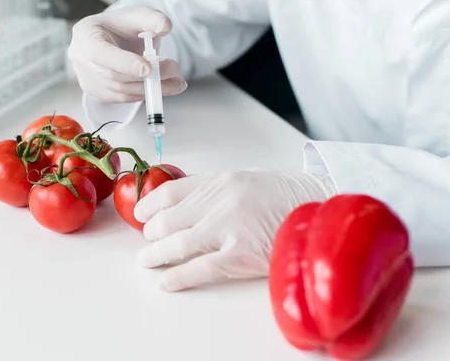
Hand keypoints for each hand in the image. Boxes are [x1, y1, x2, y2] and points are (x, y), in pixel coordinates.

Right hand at [68, 5, 187, 102]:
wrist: (110, 40)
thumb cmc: (121, 26)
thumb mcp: (137, 15)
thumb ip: (152, 18)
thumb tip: (166, 27)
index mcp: (85, 34)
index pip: (101, 53)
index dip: (124, 63)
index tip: (148, 69)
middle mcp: (81, 58)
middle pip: (114, 76)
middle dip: (147, 77)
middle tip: (175, 70)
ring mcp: (86, 79)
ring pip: (121, 91)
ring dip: (152, 90)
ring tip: (178, 83)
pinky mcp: (96, 93)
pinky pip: (122, 98)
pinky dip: (144, 94)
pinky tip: (162, 87)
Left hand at [133, 169, 337, 291]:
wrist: (324, 210)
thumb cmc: (288, 198)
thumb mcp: (248, 181)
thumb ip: (217, 192)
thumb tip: (187, 206)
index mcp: (221, 181)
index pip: (170, 190)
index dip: (149, 204)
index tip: (140, 214)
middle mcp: (220, 201)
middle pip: (169, 219)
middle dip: (151, 233)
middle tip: (148, 241)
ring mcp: (229, 228)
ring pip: (177, 244)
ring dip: (155, 255)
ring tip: (146, 262)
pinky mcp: (240, 255)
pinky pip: (198, 268)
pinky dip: (177, 277)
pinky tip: (164, 282)